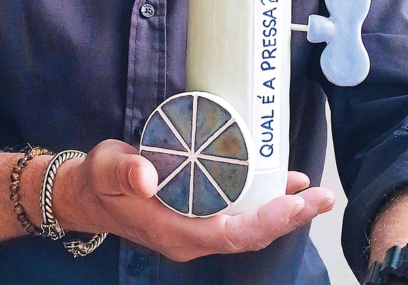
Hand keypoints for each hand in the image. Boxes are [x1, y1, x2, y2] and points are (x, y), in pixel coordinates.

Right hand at [52, 139, 334, 262]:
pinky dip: (262, 201)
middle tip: (322, 196)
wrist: (85, 193)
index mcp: (176, 232)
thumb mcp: (107, 169)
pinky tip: (278, 183)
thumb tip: (146, 174)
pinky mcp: (196, 215)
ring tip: (311, 191)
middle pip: (251, 234)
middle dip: (289, 217)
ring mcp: (196, 229)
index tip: (298, 203)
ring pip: (248, 226)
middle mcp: (192, 237)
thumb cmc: (98, 180)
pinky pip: (238, 214)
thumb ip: (125, 170)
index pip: (234, 233)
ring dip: (281, 211)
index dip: (269, 220)